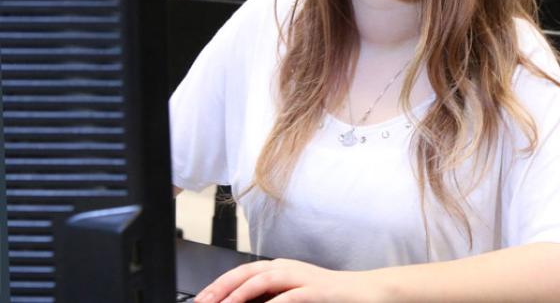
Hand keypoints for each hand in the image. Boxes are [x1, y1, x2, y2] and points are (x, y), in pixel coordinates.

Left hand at [193, 258, 380, 302]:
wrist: (365, 291)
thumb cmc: (326, 295)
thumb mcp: (292, 296)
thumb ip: (268, 299)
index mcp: (278, 269)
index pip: (241, 273)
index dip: (218, 286)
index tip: (200, 301)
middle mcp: (286, 268)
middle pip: (246, 273)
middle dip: (221, 288)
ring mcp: (301, 277)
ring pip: (263, 280)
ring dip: (240, 294)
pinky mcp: (316, 290)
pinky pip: (290, 296)